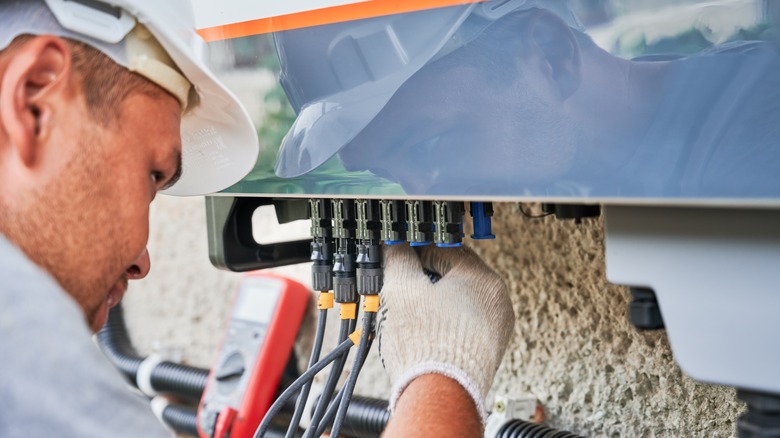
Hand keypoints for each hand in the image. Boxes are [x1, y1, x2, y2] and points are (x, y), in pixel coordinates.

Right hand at [377, 244, 514, 423]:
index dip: (417, 252)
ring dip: (433, 304)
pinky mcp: (487, 352)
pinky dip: (442, 325)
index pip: (446, 250)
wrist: (439, 393)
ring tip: (410, 315)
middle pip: (454, 277)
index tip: (400, 258)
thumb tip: (395, 246)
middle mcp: (497, 302)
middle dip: (425, 280)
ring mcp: (495, 329)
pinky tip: (423, 335)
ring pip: (458, 303)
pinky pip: (462, 326)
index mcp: (484, 280)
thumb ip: (398, 258)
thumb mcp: (402, 288)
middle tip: (401, 288)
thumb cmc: (427, 346)